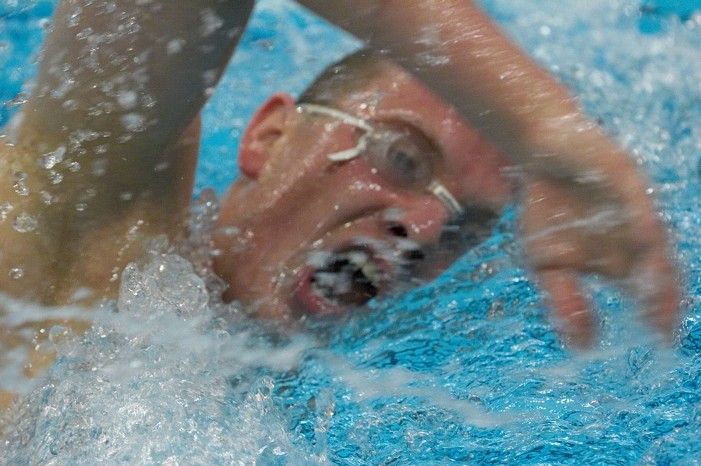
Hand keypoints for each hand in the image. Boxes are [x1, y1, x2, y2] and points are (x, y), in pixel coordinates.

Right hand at [520, 167, 678, 346]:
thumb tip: (581, 346)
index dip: (656, 314)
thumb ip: (564, 300)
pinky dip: (641, 218)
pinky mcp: (625, 177)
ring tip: (659, 292)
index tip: (660, 341)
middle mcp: (635, 237)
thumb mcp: (547, 264)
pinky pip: (637, 200)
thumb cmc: (545, 210)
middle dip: (665, 297)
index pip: (646, 292)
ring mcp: (633, 207)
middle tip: (665, 325)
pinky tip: (643, 238)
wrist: (539, 154)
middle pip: (659, 270)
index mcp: (620, 260)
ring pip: (655, 240)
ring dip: (659, 266)